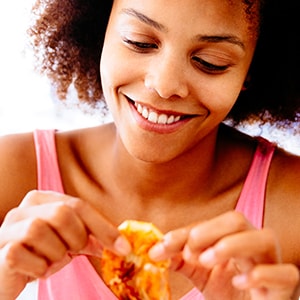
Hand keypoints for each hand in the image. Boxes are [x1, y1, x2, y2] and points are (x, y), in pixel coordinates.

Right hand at [0, 190, 130, 299]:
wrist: (7, 274)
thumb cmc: (41, 255)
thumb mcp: (69, 242)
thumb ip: (90, 236)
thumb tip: (120, 243)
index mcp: (44, 199)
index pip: (79, 206)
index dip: (103, 227)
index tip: (123, 247)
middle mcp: (25, 208)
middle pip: (62, 213)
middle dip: (76, 239)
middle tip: (72, 252)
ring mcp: (9, 226)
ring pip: (41, 231)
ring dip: (54, 254)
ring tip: (50, 261)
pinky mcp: (0, 248)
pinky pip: (23, 254)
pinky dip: (37, 268)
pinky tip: (36, 270)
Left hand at [149, 211, 298, 299]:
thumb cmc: (227, 290)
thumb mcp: (199, 271)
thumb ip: (180, 258)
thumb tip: (154, 251)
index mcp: (233, 237)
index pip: (210, 224)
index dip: (185, 232)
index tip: (163, 246)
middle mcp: (253, 244)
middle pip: (237, 220)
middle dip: (210, 231)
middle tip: (189, 250)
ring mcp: (272, 263)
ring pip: (264, 238)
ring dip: (231, 245)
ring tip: (206, 260)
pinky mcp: (284, 287)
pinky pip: (285, 273)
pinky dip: (261, 275)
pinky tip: (238, 281)